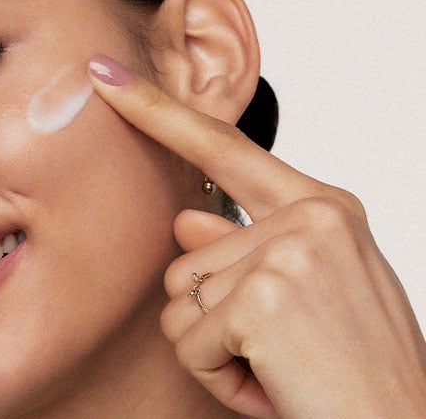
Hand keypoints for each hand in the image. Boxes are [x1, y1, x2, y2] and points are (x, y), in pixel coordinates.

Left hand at [88, 55, 425, 417]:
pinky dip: (216, 377)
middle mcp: (311, 216)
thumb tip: (187, 217)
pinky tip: (271, 384)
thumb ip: (247, 247)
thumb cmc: (356, 366)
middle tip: (281, 347)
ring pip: (178, 300)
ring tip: (279, 366)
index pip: (221, 147)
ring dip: (214, 348)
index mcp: (323, 206)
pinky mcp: (264, 299)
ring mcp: (289, 251)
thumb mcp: (306, 293)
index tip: (106, 77)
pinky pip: (186, 342)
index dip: (156, 110)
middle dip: (212, 314)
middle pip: (184, 253)